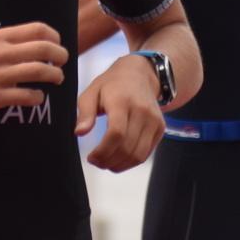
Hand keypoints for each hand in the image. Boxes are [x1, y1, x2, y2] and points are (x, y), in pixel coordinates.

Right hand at [0, 22, 67, 121]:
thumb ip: (5, 44)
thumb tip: (31, 46)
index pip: (37, 29)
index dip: (54, 36)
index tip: (57, 43)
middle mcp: (0, 53)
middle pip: (44, 48)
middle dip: (60, 55)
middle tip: (63, 62)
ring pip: (40, 71)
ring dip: (55, 75)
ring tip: (56, 78)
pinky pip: (28, 95)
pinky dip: (38, 97)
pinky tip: (37, 97)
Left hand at [75, 53, 164, 171]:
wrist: (140, 74)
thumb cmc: (112, 84)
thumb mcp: (91, 92)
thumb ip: (85, 112)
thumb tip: (79, 132)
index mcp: (122, 100)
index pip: (116, 133)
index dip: (103, 151)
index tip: (91, 157)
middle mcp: (142, 110)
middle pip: (126, 147)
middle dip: (108, 161)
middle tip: (96, 162)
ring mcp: (154, 120)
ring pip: (138, 155)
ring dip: (120, 165)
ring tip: (106, 163)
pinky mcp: (160, 128)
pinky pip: (146, 153)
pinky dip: (131, 162)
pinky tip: (119, 159)